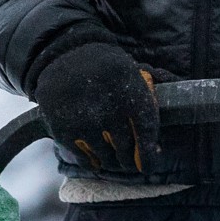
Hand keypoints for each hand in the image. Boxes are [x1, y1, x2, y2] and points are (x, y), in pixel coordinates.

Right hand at [32, 43, 159, 173]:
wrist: (67, 54)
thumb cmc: (108, 69)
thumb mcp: (133, 76)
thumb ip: (145, 108)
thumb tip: (155, 148)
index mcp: (132, 95)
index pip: (146, 135)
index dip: (149, 157)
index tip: (148, 166)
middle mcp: (109, 112)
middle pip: (126, 151)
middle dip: (129, 160)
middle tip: (128, 161)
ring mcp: (85, 123)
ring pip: (106, 157)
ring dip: (111, 161)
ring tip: (112, 157)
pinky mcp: (65, 130)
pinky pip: (85, 159)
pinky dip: (92, 162)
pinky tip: (96, 159)